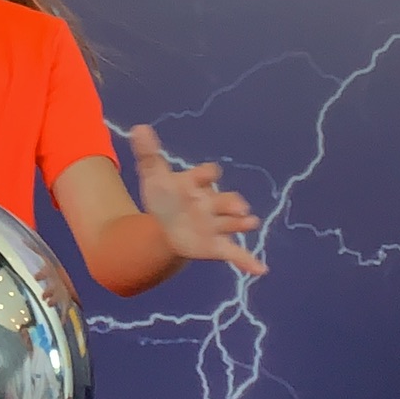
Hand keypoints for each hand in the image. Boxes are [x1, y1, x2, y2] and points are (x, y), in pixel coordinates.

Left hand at [130, 125, 264, 276]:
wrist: (166, 227)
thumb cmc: (165, 198)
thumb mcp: (154, 177)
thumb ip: (148, 155)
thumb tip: (138, 128)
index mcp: (196, 184)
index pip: (205, 175)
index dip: (207, 175)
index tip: (211, 174)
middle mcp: (211, 203)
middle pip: (225, 200)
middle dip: (232, 203)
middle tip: (240, 206)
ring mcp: (216, 224)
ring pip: (232, 223)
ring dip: (242, 223)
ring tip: (251, 222)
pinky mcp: (217, 245)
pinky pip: (235, 253)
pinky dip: (248, 261)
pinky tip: (261, 270)